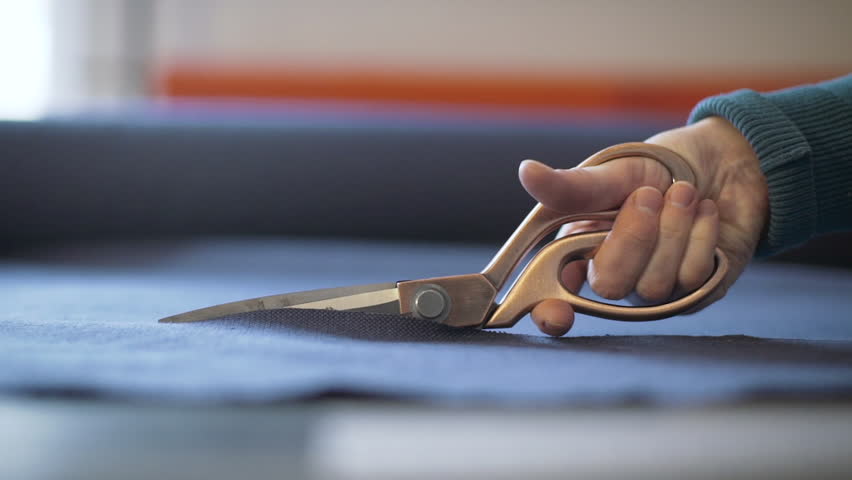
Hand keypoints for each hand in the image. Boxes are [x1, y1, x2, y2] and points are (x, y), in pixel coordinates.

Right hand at [519, 117, 768, 335]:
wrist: (720, 162)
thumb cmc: (655, 169)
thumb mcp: (611, 174)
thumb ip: (571, 186)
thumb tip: (526, 171)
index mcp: (579, 253)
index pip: (552, 300)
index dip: (550, 313)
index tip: (557, 315)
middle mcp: (614, 278)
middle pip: (611, 286)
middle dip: (634, 237)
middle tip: (650, 194)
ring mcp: (654, 290)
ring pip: (655, 284)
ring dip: (674, 228)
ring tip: (683, 193)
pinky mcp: (695, 291)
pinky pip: (693, 276)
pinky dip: (702, 234)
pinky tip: (704, 212)